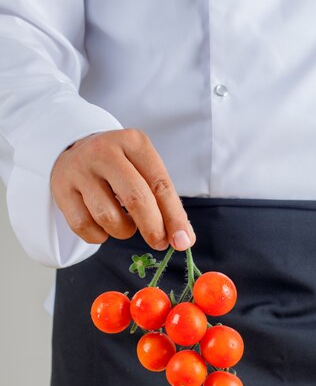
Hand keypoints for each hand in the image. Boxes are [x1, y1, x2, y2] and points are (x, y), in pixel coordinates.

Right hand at [50, 129, 195, 250]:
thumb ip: (163, 201)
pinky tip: (103, 225)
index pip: (160, 184)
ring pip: (109, 217)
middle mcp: (104, 151)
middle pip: (136, 198)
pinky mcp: (62, 189)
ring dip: (123, 231)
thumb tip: (182, 238)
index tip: (183, 241)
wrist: (74, 150)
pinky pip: (85, 227)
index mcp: (133, 142)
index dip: (174, 217)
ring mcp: (80, 169)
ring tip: (125, 223)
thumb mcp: (143, 170)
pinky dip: (100, 236)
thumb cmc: (119, 166)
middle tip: (159, 242)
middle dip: (153, 228)